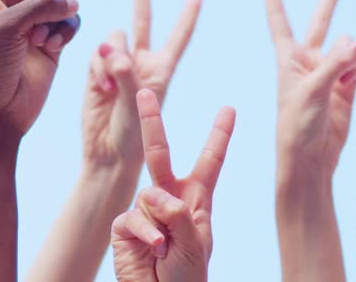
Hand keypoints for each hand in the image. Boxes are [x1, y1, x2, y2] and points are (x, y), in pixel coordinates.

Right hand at [82, 0, 200, 169]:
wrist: (108, 155)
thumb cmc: (133, 136)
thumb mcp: (138, 104)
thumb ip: (126, 73)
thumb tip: (112, 49)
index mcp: (162, 69)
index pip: (178, 37)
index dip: (187, 16)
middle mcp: (141, 63)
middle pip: (143, 22)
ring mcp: (117, 67)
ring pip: (114, 38)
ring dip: (110, 54)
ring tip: (111, 83)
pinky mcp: (96, 73)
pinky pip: (95, 55)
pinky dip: (98, 67)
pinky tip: (101, 88)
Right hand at [111, 89, 235, 281]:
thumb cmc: (188, 277)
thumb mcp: (196, 242)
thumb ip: (179, 212)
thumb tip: (154, 194)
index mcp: (196, 200)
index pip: (210, 161)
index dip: (219, 135)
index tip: (230, 109)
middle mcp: (169, 199)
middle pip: (159, 153)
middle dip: (151, 121)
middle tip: (145, 92)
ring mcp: (145, 212)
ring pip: (150, 195)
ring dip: (162, 221)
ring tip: (167, 248)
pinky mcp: (124, 227)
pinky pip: (133, 217)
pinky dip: (146, 233)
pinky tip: (155, 249)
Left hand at [264, 0, 355, 178]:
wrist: (310, 158)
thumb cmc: (297, 124)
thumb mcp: (313, 89)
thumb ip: (336, 62)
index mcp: (287, 58)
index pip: (279, 20)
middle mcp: (307, 61)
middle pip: (318, 25)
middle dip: (328, 6)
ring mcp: (328, 73)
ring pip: (346, 47)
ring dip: (349, 54)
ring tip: (344, 75)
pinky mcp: (345, 87)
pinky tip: (351, 82)